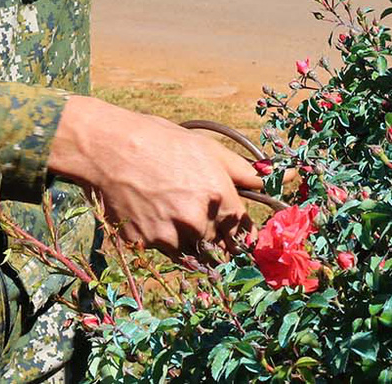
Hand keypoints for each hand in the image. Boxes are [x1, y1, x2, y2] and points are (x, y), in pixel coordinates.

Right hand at [46, 97, 260, 256]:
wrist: (109, 148)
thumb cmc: (161, 141)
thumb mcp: (208, 149)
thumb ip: (245, 171)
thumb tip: (281, 178)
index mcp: (218, 197)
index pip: (241, 229)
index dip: (236, 226)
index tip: (230, 224)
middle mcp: (197, 221)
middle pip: (217, 242)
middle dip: (211, 231)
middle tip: (192, 208)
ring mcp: (169, 236)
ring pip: (190, 250)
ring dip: (187, 237)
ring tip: (169, 208)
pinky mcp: (144, 245)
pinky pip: (162, 250)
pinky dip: (162, 238)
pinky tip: (151, 212)